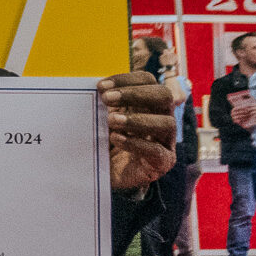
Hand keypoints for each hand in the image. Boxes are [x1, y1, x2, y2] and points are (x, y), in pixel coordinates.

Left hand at [97, 72, 175, 192]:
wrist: (103, 175)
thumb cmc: (104, 142)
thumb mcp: (100, 121)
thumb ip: (100, 106)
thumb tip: (89, 90)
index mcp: (147, 102)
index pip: (147, 81)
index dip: (127, 80)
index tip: (100, 87)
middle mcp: (161, 117)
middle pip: (164, 96)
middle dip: (135, 94)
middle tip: (107, 99)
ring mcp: (165, 140)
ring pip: (167, 123)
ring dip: (137, 120)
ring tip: (112, 121)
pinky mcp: (163, 162)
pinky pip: (157, 151)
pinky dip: (136, 143)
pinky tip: (117, 139)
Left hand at [230, 99, 255, 127]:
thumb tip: (249, 113)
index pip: (246, 105)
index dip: (239, 107)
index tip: (233, 109)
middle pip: (244, 109)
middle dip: (237, 112)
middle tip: (231, 114)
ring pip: (246, 113)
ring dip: (240, 116)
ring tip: (234, 119)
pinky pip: (250, 118)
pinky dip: (245, 120)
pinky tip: (240, 122)